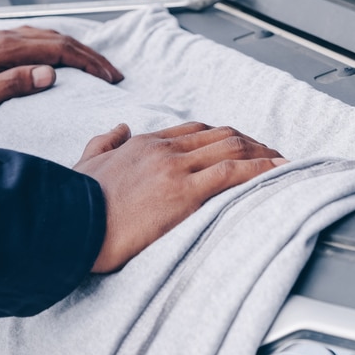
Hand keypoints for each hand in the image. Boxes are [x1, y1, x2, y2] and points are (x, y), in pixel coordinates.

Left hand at [0, 26, 123, 125]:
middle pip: (60, 39)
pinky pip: (37, 39)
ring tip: (96, 67)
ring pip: (50, 36)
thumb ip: (15, 83)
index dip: (89, 63)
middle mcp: (5, 37)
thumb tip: (51, 73)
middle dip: (91, 56)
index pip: (60, 49)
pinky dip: (60, 47)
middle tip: (113, 75)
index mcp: (5, 47)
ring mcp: (0, 39)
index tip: (109, 78)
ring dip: (77, 50)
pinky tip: (63, 58)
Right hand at [74, 122, 286, 272]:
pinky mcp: (185, 192)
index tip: (241, 146)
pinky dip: (261, 169)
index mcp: (143, 143)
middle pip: (220, 135)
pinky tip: (278, 172)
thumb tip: (118, 127)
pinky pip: (233, 173)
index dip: (223, 137)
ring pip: (232, 148)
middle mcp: (164, 149)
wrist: (69, 227)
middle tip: (272, 153)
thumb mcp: (86, 163)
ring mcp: (176, 168)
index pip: (194, 131)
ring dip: (263, 154)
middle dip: (251, 143)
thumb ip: (104, 142)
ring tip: (285, 162)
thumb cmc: (74, 203)